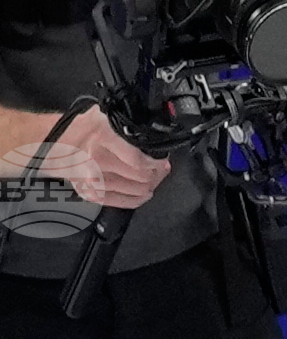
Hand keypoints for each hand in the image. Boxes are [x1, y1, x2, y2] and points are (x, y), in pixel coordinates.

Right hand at [17, 114, 168, 209]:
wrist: (53, 145)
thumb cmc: (78, 129)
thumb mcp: (100, 115)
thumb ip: (123, 121)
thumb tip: (148, 131)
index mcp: (101, 138)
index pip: (139, 160)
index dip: (155, 161)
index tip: (160, 157)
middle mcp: (98, 161)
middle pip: (142, 176)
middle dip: (156, 172)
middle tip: (160, 166)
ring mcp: (96, 181)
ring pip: (138, 190)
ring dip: (151, 184)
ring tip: (153, 176)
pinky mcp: (94, 195)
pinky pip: (127, 202)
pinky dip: (140, 197)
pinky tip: (145, 191)